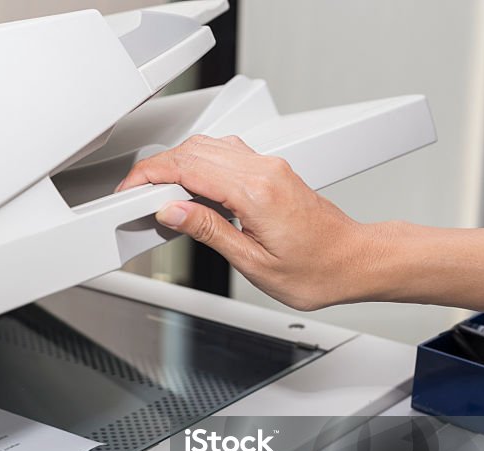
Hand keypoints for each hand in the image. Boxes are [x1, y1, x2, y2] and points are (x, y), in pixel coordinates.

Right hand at [117, 135, 390, 310]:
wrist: (354, 261)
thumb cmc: (316, 270)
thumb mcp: (253, 262)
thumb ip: (208, 230)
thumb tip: (172, 211)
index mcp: (256, 192)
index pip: (187, 169)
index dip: (150, 176)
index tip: (129, 190)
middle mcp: (263, 171)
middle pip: (194, 151)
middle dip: (156, 168)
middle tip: (135, 194)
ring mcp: (269, 166)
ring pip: (208, 146)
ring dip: (177, 163)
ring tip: (158, 193)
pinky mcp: (272, 170)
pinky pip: (226, 153)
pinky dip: (199, 164)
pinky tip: (190, 187)